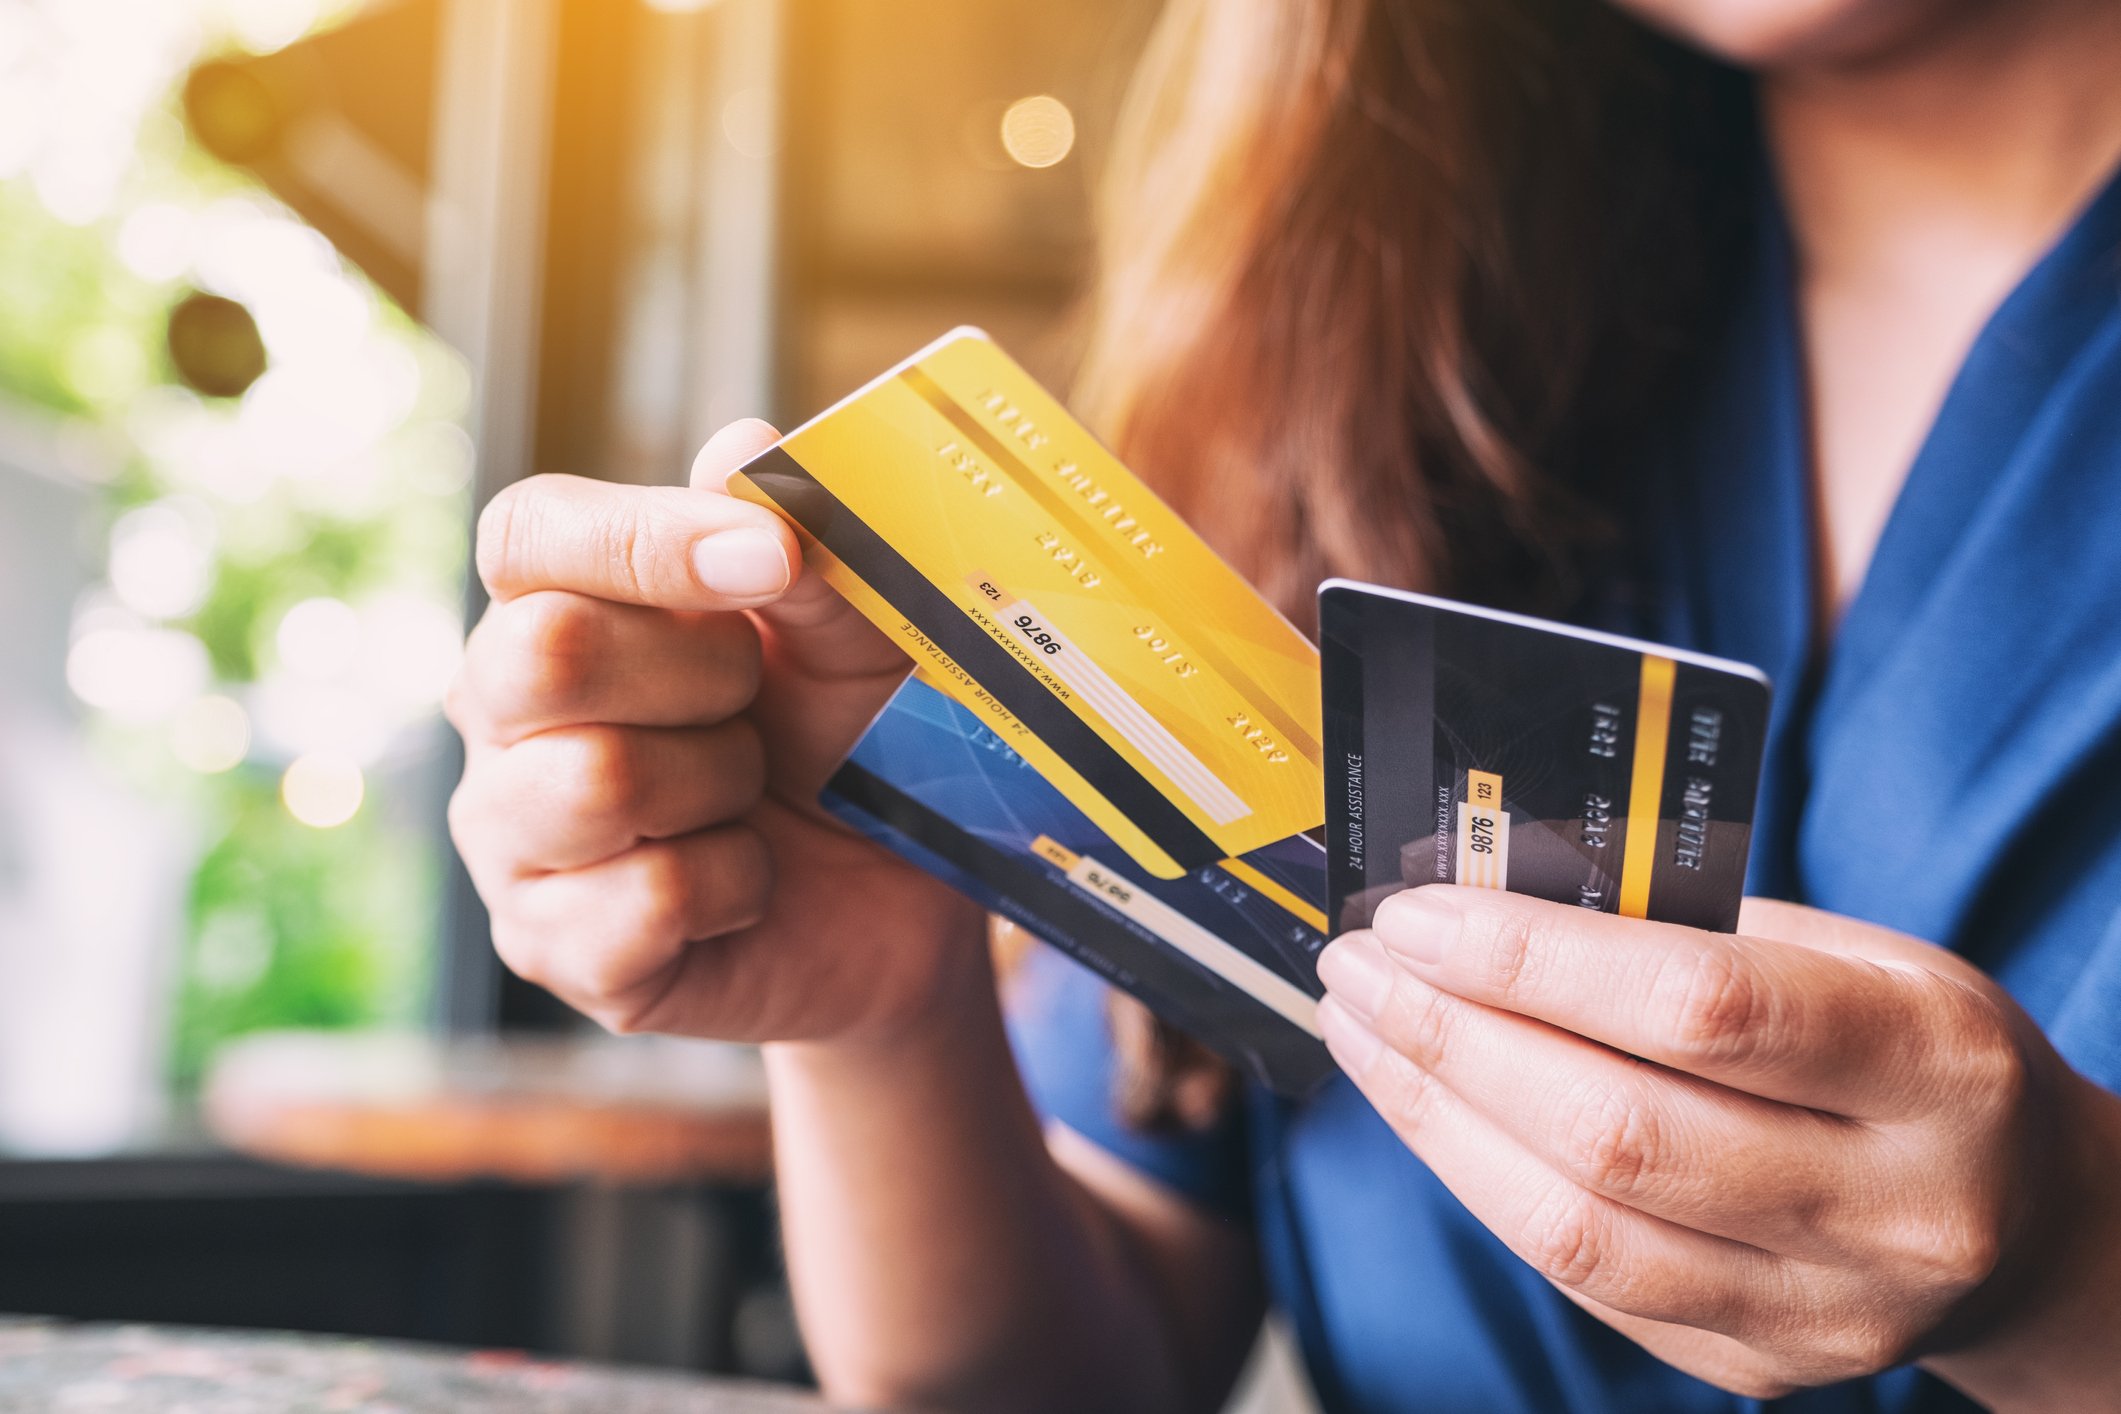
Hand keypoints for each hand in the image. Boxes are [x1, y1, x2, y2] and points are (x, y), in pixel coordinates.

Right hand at [447, 421, 987, 1044]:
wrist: (897, 901)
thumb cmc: (853, 740)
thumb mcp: (857, 636)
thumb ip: (807, 547)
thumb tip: (743, 448)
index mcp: (560, 603)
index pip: (529, 533)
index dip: (647, 538)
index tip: (773, 559)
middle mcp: (503, 715)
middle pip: (540, 653)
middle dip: (700, 674)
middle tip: (760, 703)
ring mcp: (512, 838)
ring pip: (594, 782)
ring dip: (721, 786)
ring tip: (752, 797)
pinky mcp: (552, 948)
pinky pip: (643, 903)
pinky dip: (734, 887)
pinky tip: (746, 884)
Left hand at [1315, 888, 2120, 1406]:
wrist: (2024, 1218)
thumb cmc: (1911, 1046)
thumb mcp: (1856, 951)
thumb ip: (1690, 926)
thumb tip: (1488, 892)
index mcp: (1933, 1068)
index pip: (1700, 1009)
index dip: (1533, 959)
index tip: (1416, 914)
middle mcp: (1893, 1210)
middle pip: (1614, 1132)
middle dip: (1451, 1038)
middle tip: (1358, 966)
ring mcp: (1824, 1311)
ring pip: (1576, 1227)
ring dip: (1435, 1118)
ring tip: (1364, 1031)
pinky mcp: (1756, 1367)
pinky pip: (1581, 1278)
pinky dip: (1482, 1181)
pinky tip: (1429, 1109)